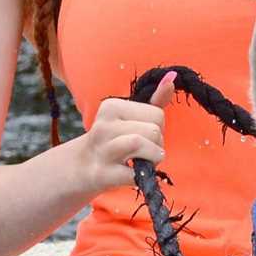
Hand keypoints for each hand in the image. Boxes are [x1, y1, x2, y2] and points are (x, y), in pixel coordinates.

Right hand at [76, 72, 175, 192]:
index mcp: (111, 107)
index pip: (157, 114)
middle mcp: (104, 125)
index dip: (158, 128)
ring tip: (143, 162)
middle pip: (153, 131)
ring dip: (152, 159)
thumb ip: (154, 101)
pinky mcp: (102, 173)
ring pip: (141, 144)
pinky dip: (141, 177)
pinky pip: (134, 174)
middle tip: (144, 152)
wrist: (82, 167)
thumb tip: (173, 78)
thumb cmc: (114, 140)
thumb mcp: (131, 117)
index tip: (144, 135)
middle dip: (157, 145)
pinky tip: (133, 174)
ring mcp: (102, 149)